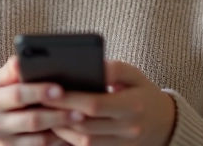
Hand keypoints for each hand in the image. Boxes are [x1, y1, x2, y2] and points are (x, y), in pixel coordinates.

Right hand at [0, 56, 83, 145]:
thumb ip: (11, 70)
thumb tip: (22, 60)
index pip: (18, 94)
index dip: (40, 92)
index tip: (60, 88)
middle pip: (31, 120)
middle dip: (56, 114)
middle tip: (80, 109)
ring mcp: (5, 141)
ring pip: (38, 139)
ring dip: (61, 129)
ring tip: (79, 119)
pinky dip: (57, 141)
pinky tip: (71, 132)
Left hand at [40, 60, 175, 145]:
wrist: (164, 121)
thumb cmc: (142, 91)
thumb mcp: (134, 74)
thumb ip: (113, 69)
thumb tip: (92, 64)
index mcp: (134, 105)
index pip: (96, 104)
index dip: (71, 98)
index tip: (50, 89)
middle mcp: (129, 128)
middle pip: (86, 125)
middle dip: (60, 114)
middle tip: (39, 103)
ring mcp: (123, 144)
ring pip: (85, 142)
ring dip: (62, 130)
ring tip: (45, 115)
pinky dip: (71, 140)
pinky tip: (58, 128)